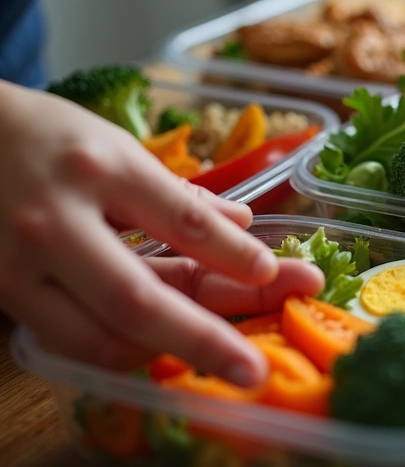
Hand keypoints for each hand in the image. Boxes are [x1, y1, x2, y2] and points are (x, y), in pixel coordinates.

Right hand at [0, 83, 322, 386]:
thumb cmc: (50, 139)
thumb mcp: (119, 147)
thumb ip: (178, 195)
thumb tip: (243, 226)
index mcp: (102, 169)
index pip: (182, 221)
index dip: (232, 256)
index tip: (273, 276)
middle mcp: (58, 221)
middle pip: (136, 299)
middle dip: (203, 340)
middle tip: (253, 370)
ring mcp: (21, 264)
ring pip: (97, 337)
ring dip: (162, 354)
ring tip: (213, 355)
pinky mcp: (2, 293)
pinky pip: (67, 340)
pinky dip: (117, 351)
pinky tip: (157, 348)